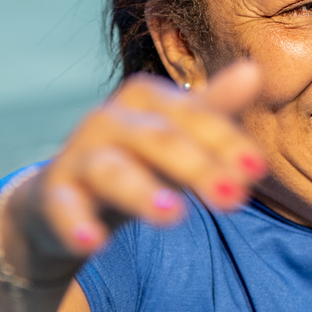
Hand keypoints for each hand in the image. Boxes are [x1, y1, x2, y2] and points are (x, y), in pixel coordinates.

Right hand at [20, 62, 267, 258]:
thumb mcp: (176, 134)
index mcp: (144, 97)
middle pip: (158, 139)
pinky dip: (76, 224)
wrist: (61, 195)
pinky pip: (64, 208)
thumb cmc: (135, 159)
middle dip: (198, 167)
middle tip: (234, 199)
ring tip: (174, 216)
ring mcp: (79, 155)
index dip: (226, 142)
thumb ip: (213, 110)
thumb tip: (254, 68)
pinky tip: (94, 243)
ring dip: (142, 192)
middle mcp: (109, 119)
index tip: (257, 171)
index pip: (192, 115)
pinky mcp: (54, 194)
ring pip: (111, 171)